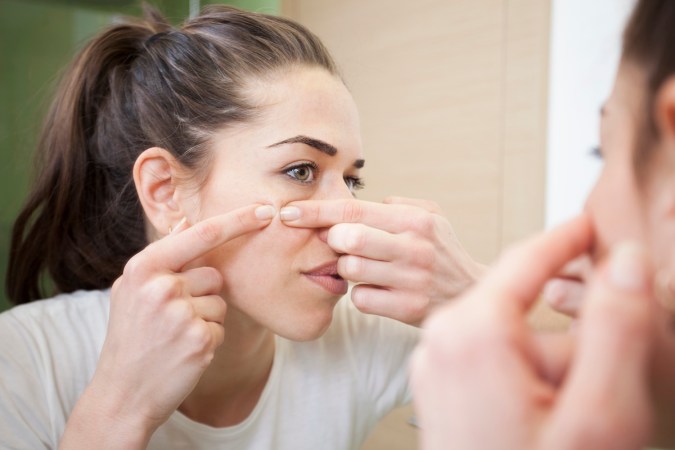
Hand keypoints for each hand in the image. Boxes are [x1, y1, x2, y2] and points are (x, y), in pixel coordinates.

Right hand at [60, 204, 274, 448]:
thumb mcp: (132, 290)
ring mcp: (182, 313)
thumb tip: (188, 221)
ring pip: (220, 302)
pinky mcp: (201, 339)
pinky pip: (221, 327)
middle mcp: (163, 286)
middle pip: (214, 274)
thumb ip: (163, 257)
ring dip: (206, 318)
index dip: (238, 220)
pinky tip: (183, 352)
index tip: (265, 209)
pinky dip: (208, 340)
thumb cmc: (131, 338)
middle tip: (171, 319)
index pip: (202, 233)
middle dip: (202, 294)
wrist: (122, 394)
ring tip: (174, 336)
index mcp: (144, 267)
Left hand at [280, 197, 484, 324]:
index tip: (288, 212)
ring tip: (366, 268)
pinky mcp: (407, 308)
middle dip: (332, 241)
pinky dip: (361, 294)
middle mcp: (414, 247)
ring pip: (350, 270)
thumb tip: (365, 201)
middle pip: (347, 239)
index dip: (314, 210)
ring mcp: (411, 279)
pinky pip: (360, 299)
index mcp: (415, 220)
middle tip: (339, 245)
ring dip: (347, 270)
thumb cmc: (443, 253)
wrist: (473, 296)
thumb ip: (399, 204)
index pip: (353, 209)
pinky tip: (378, 290)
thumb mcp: (432, 218)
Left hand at [410, 216, 656, 449]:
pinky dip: (527, 377)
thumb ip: (617, 330)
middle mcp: (440, 344)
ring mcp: (435, 369)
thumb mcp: (599, 413)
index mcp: (470, 334)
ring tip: (570, 416)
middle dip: (568, 336)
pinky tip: (548, 418)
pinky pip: (491, 360)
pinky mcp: (440, 390)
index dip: (566, 239)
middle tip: (596, 386)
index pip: (525, 260)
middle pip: (520, 304)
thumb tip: (625, 263)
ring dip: (551, 365)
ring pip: (510, 337)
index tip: (590, 224)